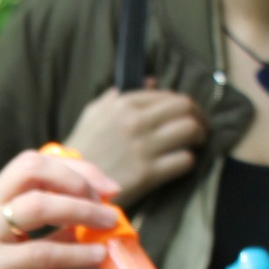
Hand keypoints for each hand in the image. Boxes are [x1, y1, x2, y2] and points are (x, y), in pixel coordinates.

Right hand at [0, 149, 123, 268]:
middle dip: (76, 178)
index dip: (73, 168)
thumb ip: (49, 238)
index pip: (31, 163)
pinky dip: (75, 252)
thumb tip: (89, 226)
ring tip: (110, 223)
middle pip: (31, 169)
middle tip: (107, 199)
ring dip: (82, 210)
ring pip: (38, 205)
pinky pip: (40, 253)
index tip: (105, 185)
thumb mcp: (20, 258)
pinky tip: (97, 256)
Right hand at [66, 85, 205, 207]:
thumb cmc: (81, 150)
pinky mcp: (148, 173)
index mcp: (122, 104)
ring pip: (190, 130)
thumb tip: (151, 82)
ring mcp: (143, 147)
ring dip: (199, 136)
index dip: (181, 104)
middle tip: (199, 127)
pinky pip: (184, 160)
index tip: (186, 114)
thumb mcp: (93, 115)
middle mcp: (135, 122)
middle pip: (185, 108)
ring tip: (196, 143)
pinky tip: (182, 162)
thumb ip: (118, 96)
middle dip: (198, 117)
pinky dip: (188, 160)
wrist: (69, 186)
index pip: (167, 95)